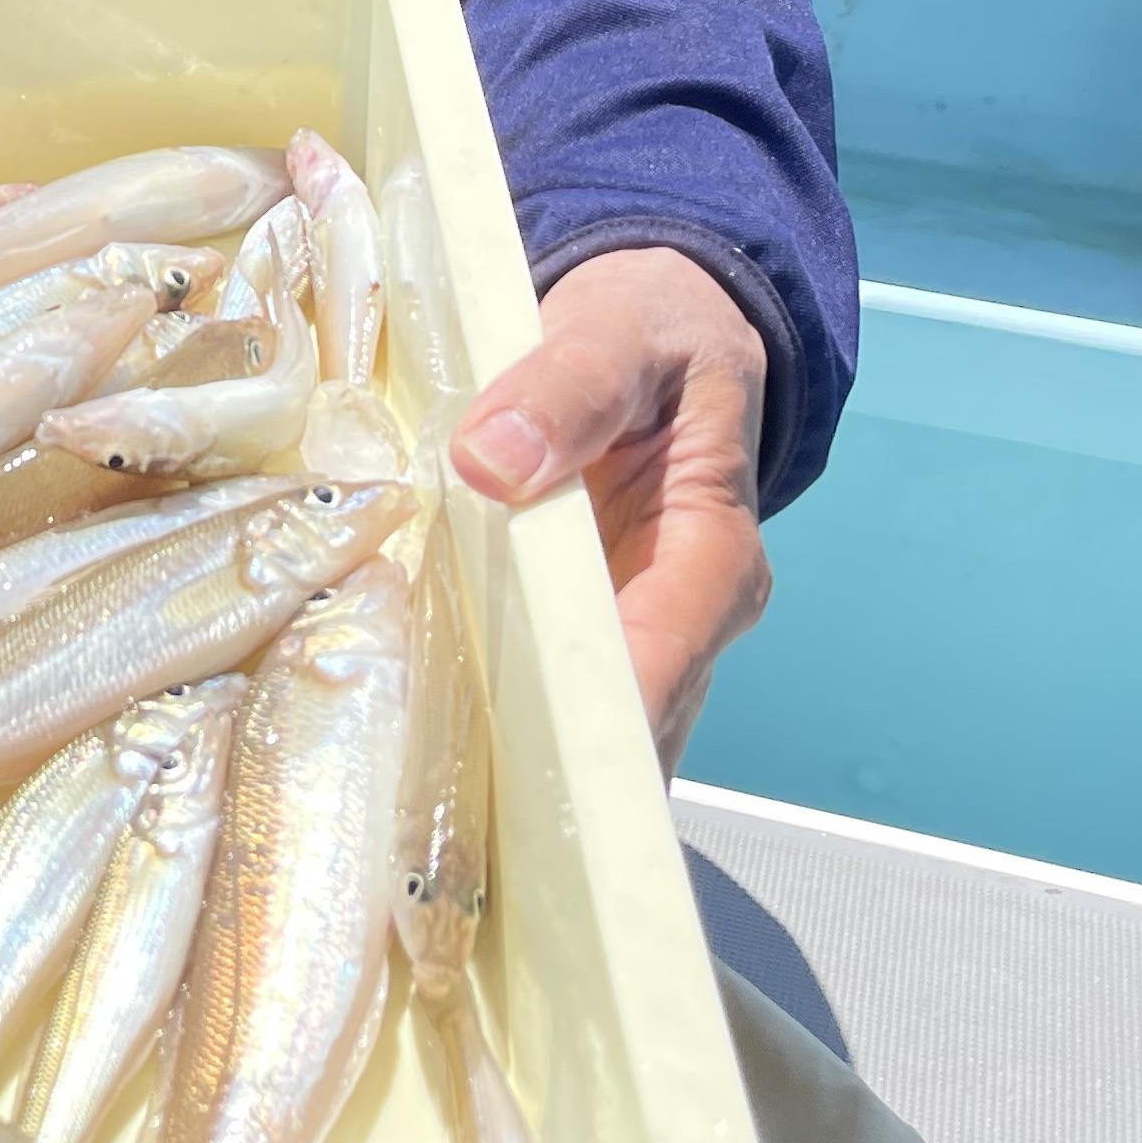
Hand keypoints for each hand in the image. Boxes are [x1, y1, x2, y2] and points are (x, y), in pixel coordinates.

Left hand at [447, 245, 770, 769]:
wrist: (658, 327)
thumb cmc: (652, 332)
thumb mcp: (618, 331)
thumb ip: (565, 386)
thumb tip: (491, 462)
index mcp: (713, 552)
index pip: (666, 655)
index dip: (606, 715)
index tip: (536, 760)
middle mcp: (685, 619)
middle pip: (629, 724)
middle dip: (553, 767)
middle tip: (453, 815)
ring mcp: (633, 635)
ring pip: (587, 729)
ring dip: (519, 761)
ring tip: (430, 804)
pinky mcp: (581, 632)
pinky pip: (545, 697)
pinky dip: (496, 722)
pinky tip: (428, 747)